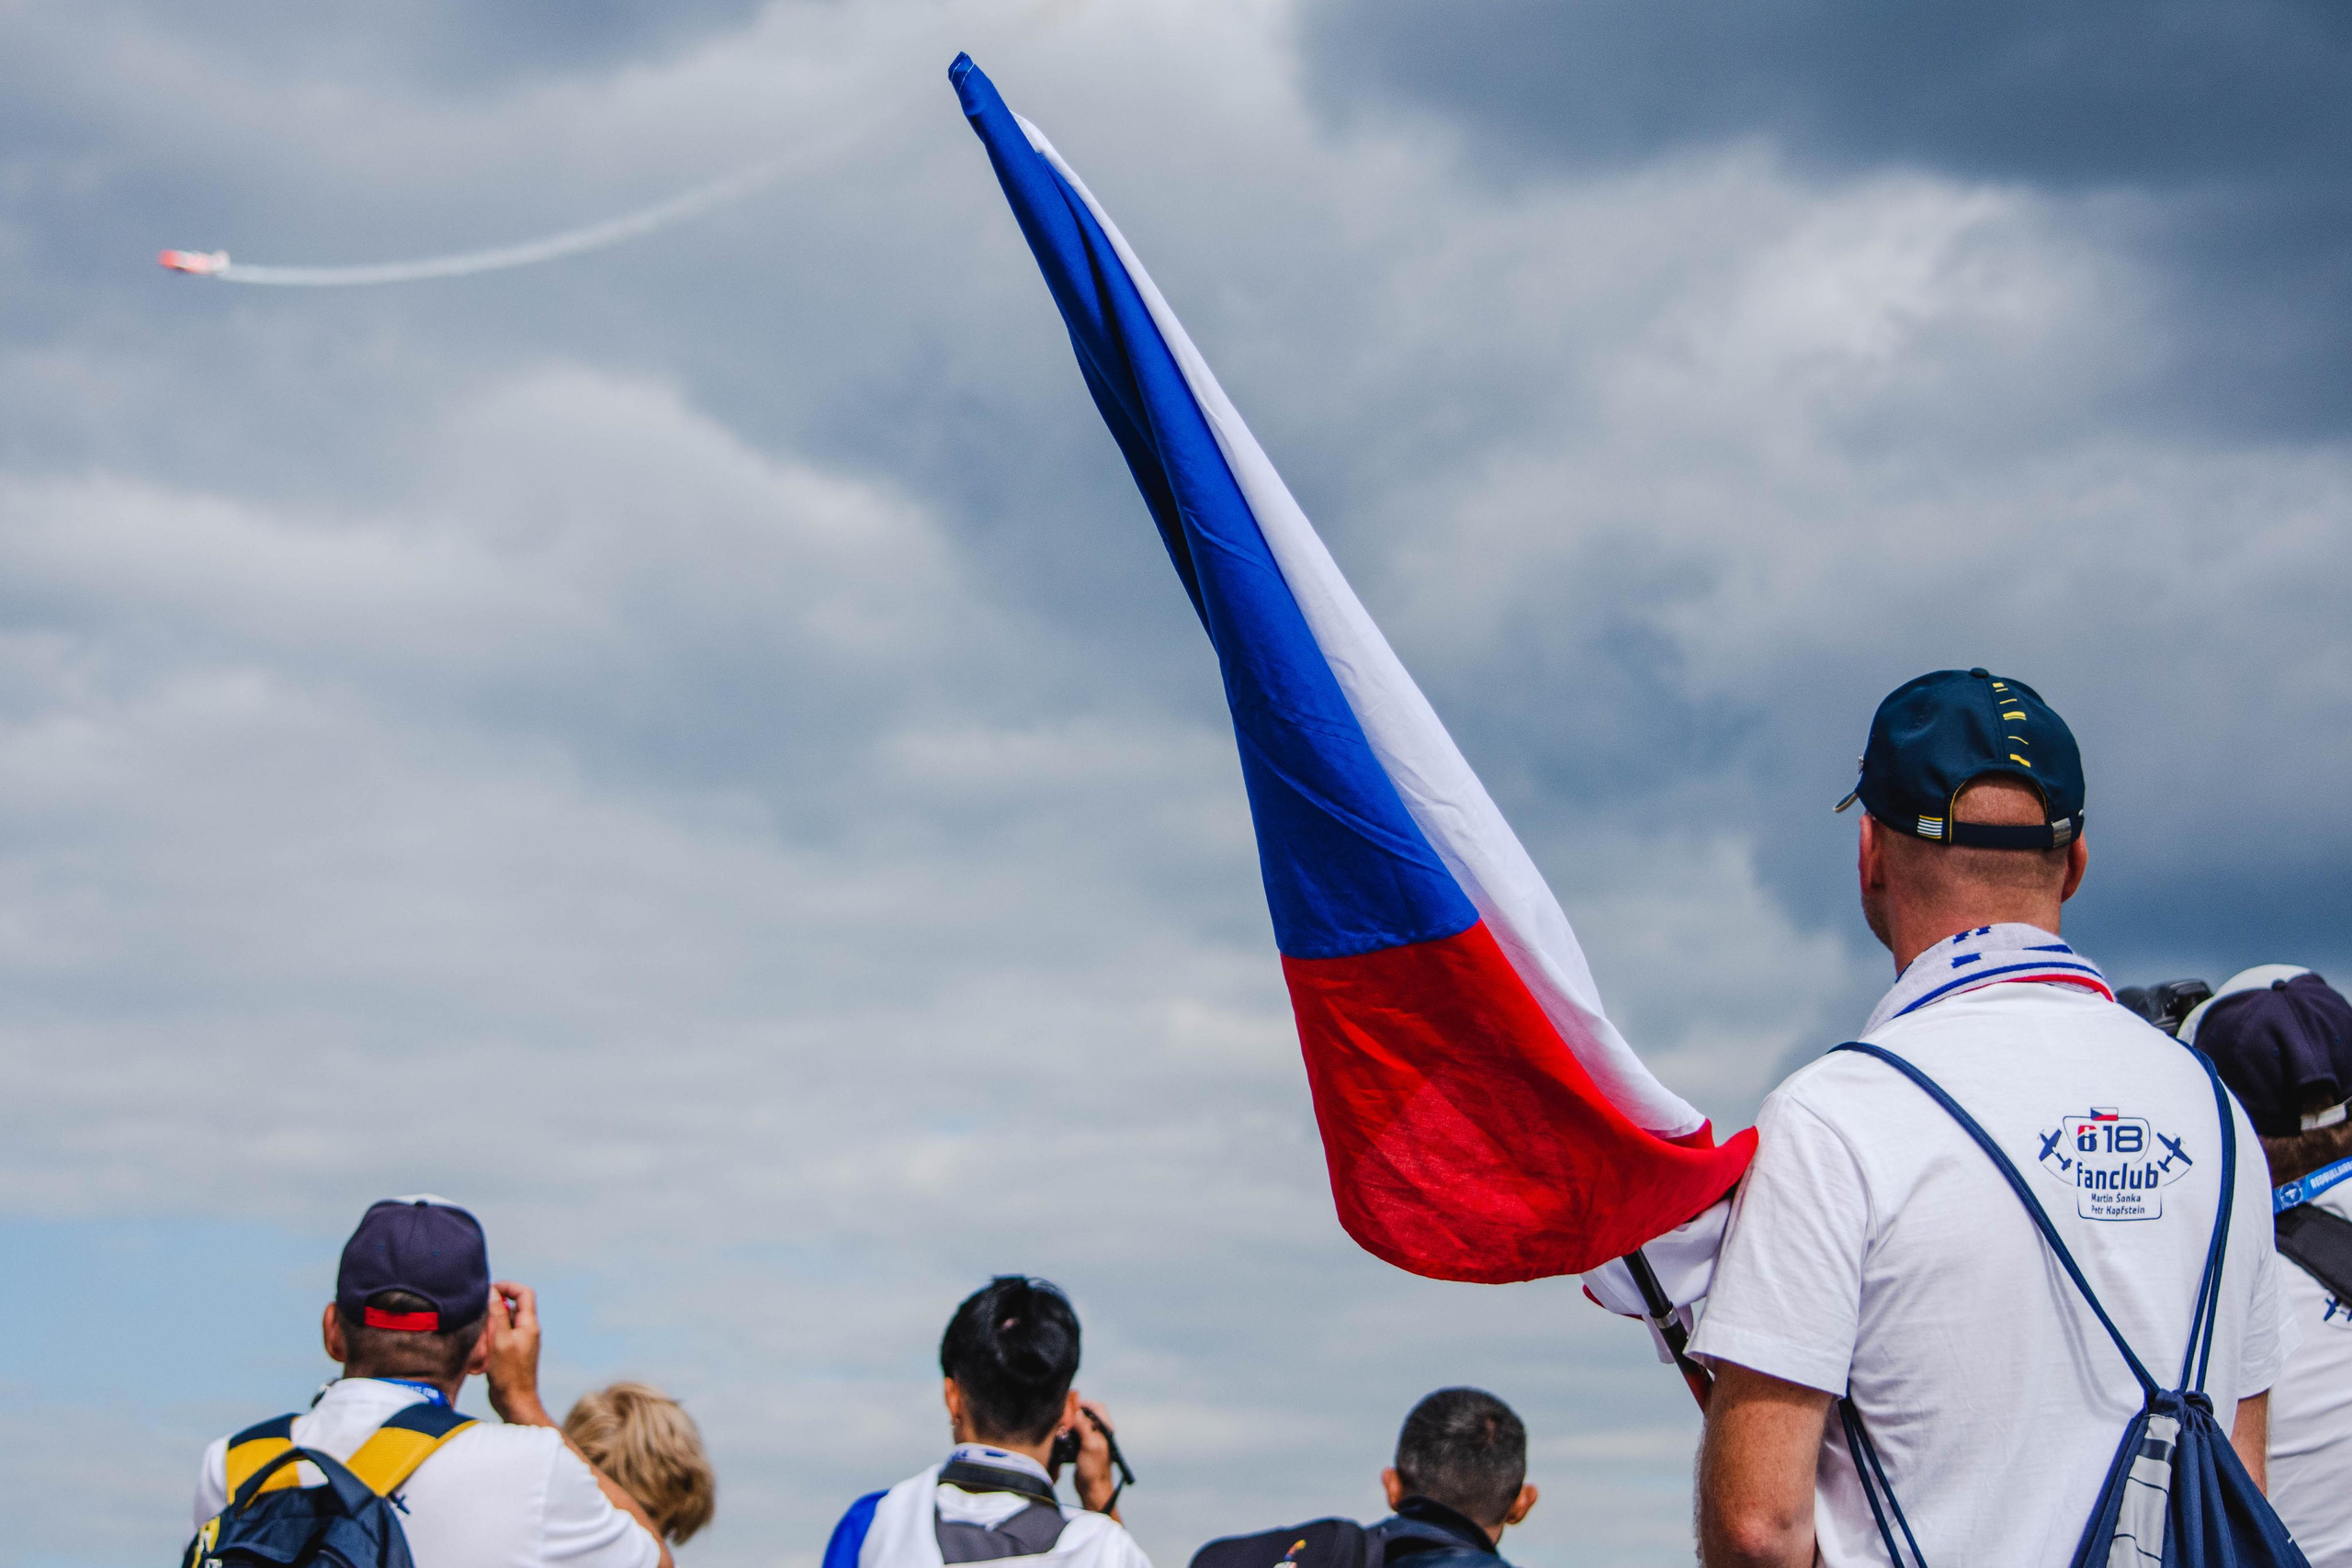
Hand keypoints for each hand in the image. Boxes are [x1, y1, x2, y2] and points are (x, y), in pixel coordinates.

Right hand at [484, 1281, 549, 1427]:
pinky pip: (497, 1338)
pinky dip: (486, 1340)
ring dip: (487, 1327)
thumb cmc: (509, 1374)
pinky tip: (479, 1352)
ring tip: (479, 1339)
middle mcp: (526, 1331)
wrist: (514, 1402)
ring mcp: (518, 1342)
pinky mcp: (508, 1353)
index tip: (488, 1291)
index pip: (524, 1293)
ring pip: (501, 1323)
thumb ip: (497, 1316)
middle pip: (510, 1307)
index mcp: (529, 1325)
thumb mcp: (500, 1341)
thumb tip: (492, 1292)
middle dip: (492, 1310)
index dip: (507, 1287)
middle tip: (479, 1319)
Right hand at [1071, 1398, 1119, 1515]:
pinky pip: (1075, 1435)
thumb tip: (1077, 1411)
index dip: (1084, 1404)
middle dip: (1075, 1413)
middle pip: (1087, 1414)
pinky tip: (1062, 1437)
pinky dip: (1069, 1433)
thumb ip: (1084, 1427)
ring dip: (1071, 1424)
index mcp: (1105, 1429)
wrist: (1092, 1489)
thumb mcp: (1089, 1445)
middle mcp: (1099, 1432)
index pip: (1097, 1407)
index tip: (1071, 1404)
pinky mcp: (1083, 1448)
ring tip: (1062, 1427)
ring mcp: (1091, 1440)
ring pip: (1080, 1424)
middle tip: (1063, 1416)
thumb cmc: (1094, 1469)